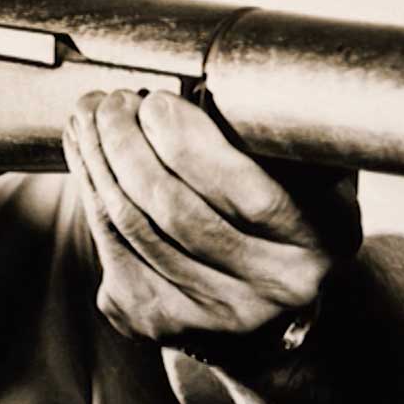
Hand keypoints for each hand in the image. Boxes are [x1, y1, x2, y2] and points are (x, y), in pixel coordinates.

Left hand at [61, 89, 360, 351]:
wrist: (265, 308)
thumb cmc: (286, 215)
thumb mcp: (317, 178)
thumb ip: (285, 140)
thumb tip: (222, 82)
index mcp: (319, 243)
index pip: (250, 197)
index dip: (192, 146)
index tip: (159, 101)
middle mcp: (269, 289)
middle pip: (176, 212)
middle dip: (131, 145)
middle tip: (115, 102)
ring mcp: (209, 315)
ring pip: (134, 227)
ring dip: (100, 160)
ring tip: (91, 115)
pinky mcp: (156, 320)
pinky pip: (111, 245)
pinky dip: (91, 190)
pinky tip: (85, 153)